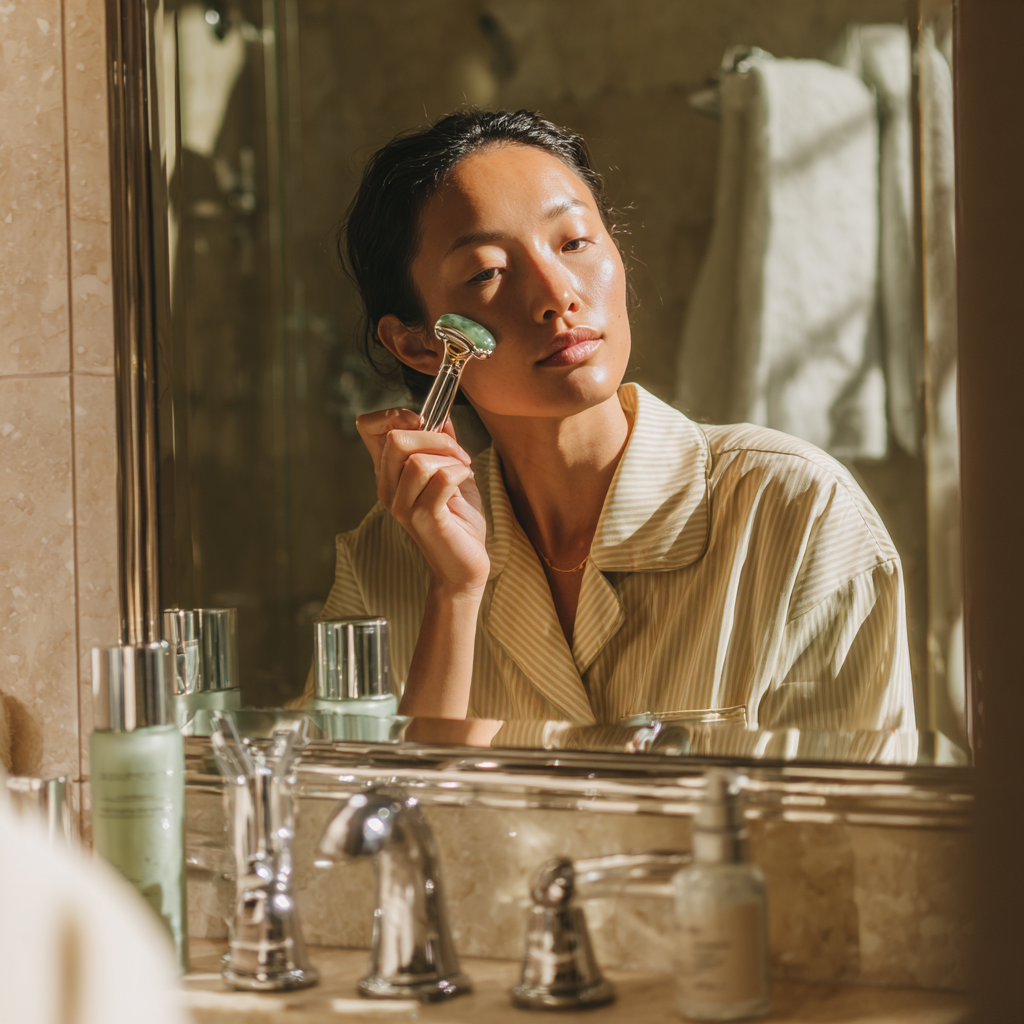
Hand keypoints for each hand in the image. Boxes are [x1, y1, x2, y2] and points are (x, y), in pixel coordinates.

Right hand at [356, 408, 488, 593]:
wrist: (465, 564)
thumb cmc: (458, 520)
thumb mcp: (452, 471)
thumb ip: (443, 443)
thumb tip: (442, 415)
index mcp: (389, 472)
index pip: (368, 427)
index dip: (394, 415)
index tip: (424, 423)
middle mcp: (388, 487)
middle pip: (396, 438)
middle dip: (435, 437)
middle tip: (457, 453)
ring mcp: (401, 504)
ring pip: (418, 459)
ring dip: (450, 458)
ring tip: (463, 470)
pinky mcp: (422, 518)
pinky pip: (439, 478)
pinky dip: (459, 471)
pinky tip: (464, 480)